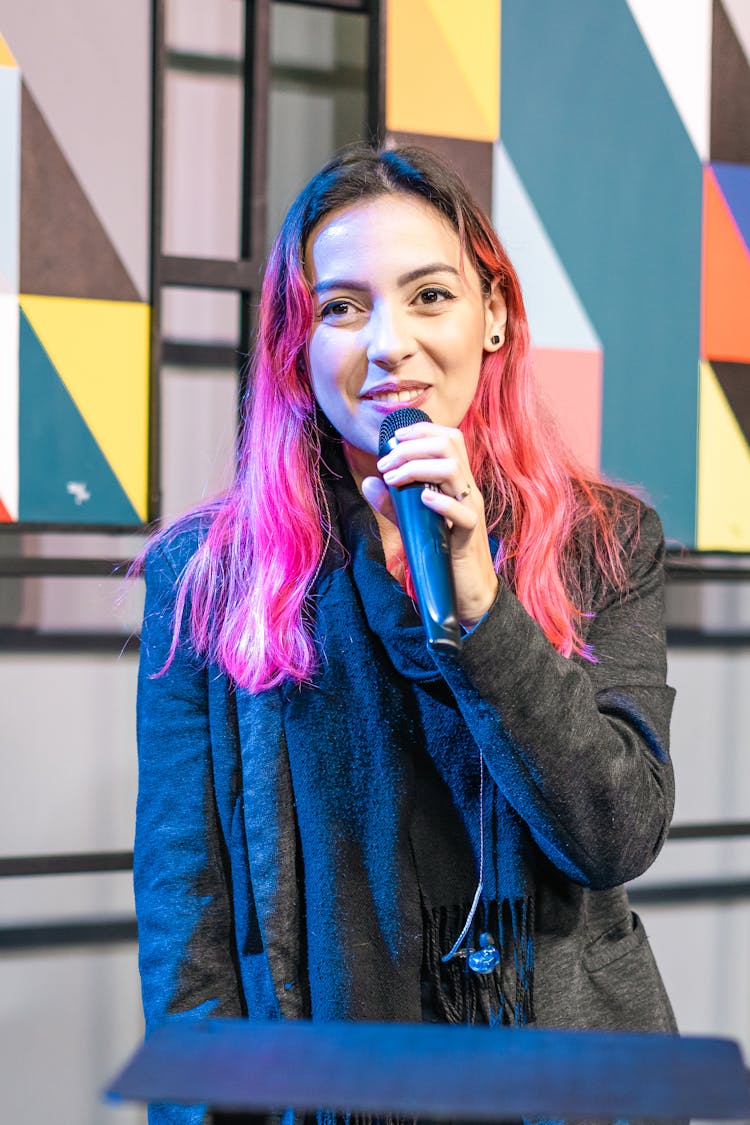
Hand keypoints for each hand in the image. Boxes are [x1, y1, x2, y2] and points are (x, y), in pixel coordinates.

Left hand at [360, 421, 498, 626]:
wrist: (467, 588)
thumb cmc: (442, 551)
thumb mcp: (413, 522)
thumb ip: (393, 503)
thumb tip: (368, 482)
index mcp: (458, 480)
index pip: (449, 438)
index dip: (421, 430)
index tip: (394, 439)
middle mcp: (467, 488)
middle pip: (448, 444)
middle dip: (410, 447)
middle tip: (385, 466)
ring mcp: (471, 509)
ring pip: (452, 469)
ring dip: (417, 468)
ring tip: (393, 481)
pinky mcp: (470, 534)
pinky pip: (462, 512)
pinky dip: (440, 502)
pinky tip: (421, 499)